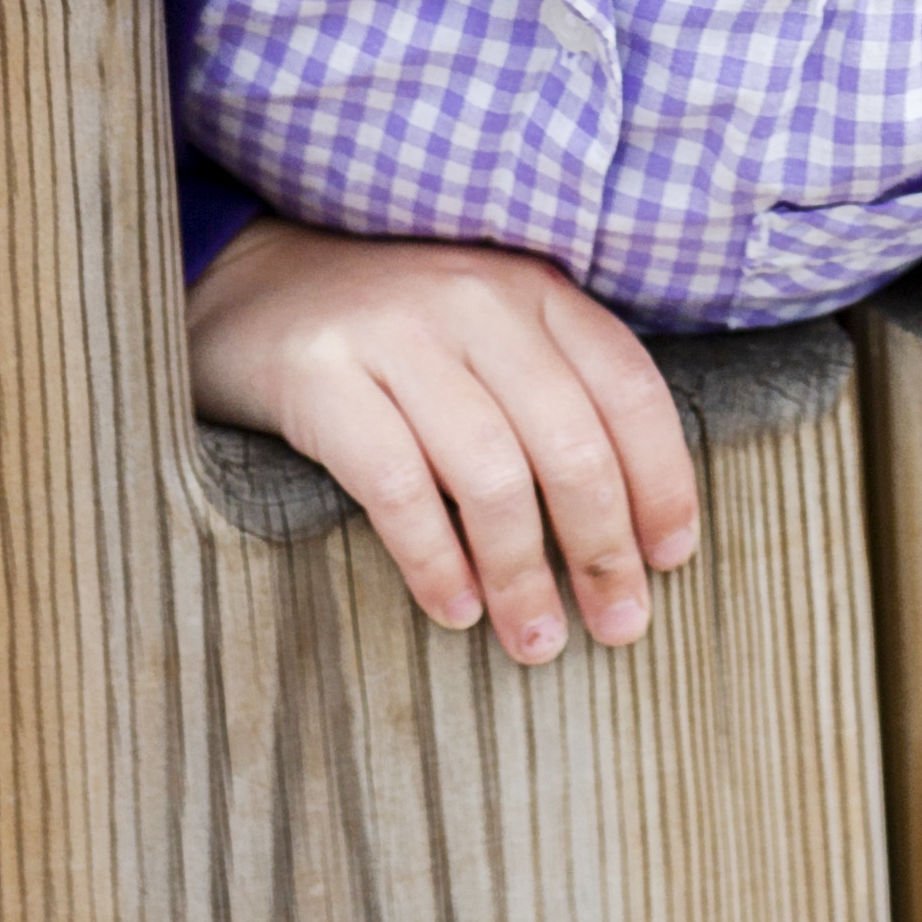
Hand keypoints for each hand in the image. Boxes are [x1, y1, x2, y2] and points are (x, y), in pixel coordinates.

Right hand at [185, 217, 700, 655]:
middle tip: (618, 624)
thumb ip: (552, 393)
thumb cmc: (395, 334)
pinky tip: (454, 609)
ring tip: (536, 640)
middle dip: (602, 547)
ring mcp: (395, 333)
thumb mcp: (487, 333)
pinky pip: (396, 484)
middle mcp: (475, 300)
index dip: (661, 480)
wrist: (251, 281)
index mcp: (533, 289)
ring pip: (490, 471)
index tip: (670, 558)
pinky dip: (434, 558)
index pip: (628, 388)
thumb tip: (632, 524)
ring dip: (523, 571)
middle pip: (568, 440)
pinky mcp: (321, 375)